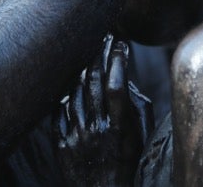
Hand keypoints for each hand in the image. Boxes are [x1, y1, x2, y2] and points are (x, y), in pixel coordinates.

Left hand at [55, 34, 152, 186]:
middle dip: (98, 54)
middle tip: (102, 38)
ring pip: (74, 92)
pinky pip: (60, 111)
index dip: (117, 60)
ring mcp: (77, 138)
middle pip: (92, 82)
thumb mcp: (142, 138)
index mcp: (120, 129)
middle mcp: (97, 130)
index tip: (120, 43)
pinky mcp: (61, 145)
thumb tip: (125, 79)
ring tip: (87, 56)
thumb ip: (137, 107)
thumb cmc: (128, 164)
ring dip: (80, 70)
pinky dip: (65, 95)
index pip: (116, 85)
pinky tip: (70, 85)